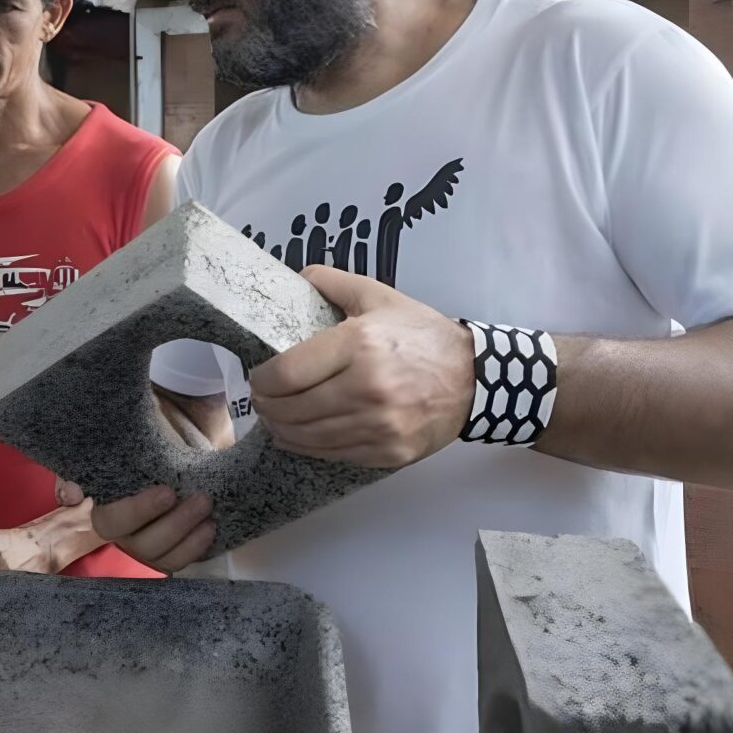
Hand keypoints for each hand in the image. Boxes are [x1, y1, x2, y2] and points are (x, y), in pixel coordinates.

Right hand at [58, 478, 215, 573]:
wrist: (103, 507)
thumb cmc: (98, 489)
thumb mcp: (82, 481)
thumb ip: (70, 485)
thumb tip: (72, 492)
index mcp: (96, 523)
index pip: (115, 521)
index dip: (141, 509)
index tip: (167, 492)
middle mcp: (117, 546)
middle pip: (147, 545)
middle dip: (178, 523)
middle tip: (203, 500)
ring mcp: (137, 559)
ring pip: (165, 558)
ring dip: (191, 539)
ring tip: (210, 516)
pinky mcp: (154, 565)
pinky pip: (175, 564)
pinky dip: (194, 550)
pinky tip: (209, 531)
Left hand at [247, 266, 471, 468]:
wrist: (474, 377)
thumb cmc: (421, 335)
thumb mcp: (379, 296)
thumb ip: (332, 282)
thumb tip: (296, 278)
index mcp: (359, 344)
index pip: (288, 373)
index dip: (262, 380)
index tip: (258, 377)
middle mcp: (366, 388)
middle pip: (292, 409)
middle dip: (266, 406)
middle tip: (261, 400)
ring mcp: (378, 425)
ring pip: (307, 437)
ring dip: (281, 430)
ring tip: (274, 419)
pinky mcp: (387, 452)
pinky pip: (332, 454)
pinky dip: (308, 447)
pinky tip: (299, 436)